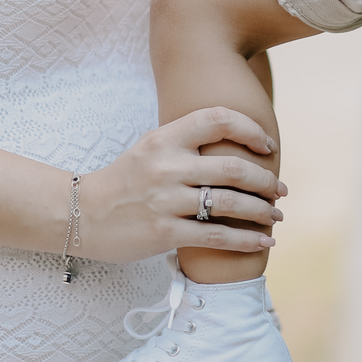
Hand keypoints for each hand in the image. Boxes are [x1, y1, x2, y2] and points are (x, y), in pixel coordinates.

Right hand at [76, 108, 285, 262]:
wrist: (81, 215)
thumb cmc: (125, 181)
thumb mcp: (151, 148)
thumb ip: (187, 142)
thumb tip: (238, 144)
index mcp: (164, 138)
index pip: (217, 119)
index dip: (251, 129)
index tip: (268, 147)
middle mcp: (167, 166)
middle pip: (233, 168)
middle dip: (266, 181)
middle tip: (280, 190)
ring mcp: (165, 200)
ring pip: (230, 203)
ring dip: (262, 211)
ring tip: (276, 216)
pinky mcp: (164, 232)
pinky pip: (216, 236)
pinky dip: (246, 240)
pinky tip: (263, 242)